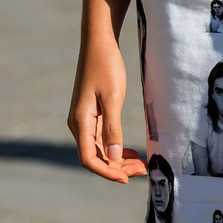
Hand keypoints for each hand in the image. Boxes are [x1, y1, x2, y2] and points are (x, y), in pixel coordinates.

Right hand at [68, 25, 147, 184]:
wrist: (99, 43)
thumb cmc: (106, 67)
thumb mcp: (113, 98)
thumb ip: (112, 128)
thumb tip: (114, 156)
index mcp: (80, 122)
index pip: (89, 159)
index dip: (107, 172)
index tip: (128, 178)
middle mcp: (78, 124)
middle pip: (95, 157)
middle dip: (118, 168)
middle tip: (143, 169)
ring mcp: (84, 120)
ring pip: (99, 149)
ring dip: (118, 160)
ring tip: (141, 164)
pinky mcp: (91, 114)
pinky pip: (101, 139)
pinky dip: (116, 148)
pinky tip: (131, 152)